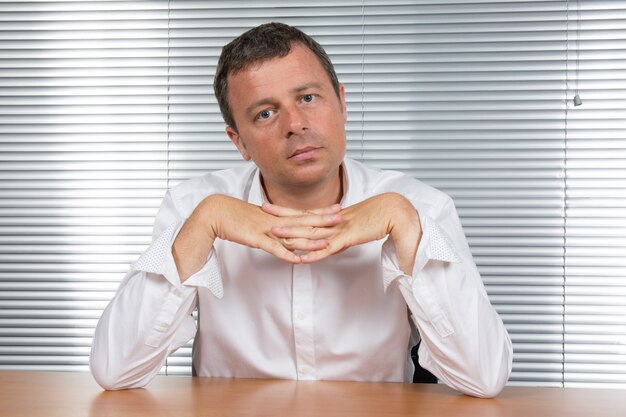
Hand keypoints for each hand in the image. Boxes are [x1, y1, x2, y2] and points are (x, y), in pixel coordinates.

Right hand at [173, 194, 342, 280]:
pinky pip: (274, 249)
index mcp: (277, 215)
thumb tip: (281, 227)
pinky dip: (286, 254)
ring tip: (327, 243)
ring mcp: (267, 230)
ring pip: (293, 236)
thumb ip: (271, 222)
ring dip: (310, 240)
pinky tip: (297, 260)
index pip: (303, 212)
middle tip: (342, 218)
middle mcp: (275, 221)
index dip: (321, 211)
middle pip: (303, 221)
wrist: (216, 213)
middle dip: (323, 221)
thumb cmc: (234, 216)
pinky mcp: (257, 239)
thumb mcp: (257, 218)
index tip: (337, 207)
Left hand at [264, 193, 421, 273]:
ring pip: (311, 233)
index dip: (288, 209)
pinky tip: (301, 258)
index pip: (306, 211)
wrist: (397, 212)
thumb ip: (344, 231)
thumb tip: (335, 237)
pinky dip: (314, 254)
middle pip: (303, 217)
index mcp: (334, 216)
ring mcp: (339, 229)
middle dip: (281, 214)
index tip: (271, 205)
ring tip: (273, 233)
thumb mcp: (357, 224)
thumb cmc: (380, 217)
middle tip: (261, 209)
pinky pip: (328, 249)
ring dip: (292, 233)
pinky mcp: (349, 239)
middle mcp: (333, 220)